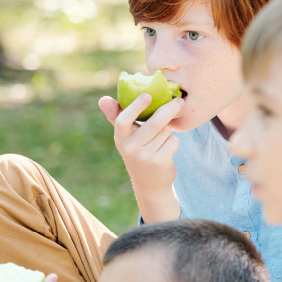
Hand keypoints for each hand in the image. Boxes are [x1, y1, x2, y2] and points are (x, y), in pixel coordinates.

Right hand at [98, 93, 182, 220]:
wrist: (150, 186)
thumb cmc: (139, 154)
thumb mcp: (127, 139)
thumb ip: (117, 117)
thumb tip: (102, 99)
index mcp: (120, 139)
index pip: (123, 120)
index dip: (135, 107)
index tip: (147, 95)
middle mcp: (130, 149)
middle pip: (155, 123)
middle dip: (169, 109)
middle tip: (179, 101)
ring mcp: (145, 157)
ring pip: (166, 131)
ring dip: (168, 133)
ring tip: (160, 143)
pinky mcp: (160, 162)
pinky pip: (173, 141)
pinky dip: (174, 143)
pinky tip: (167, 151)